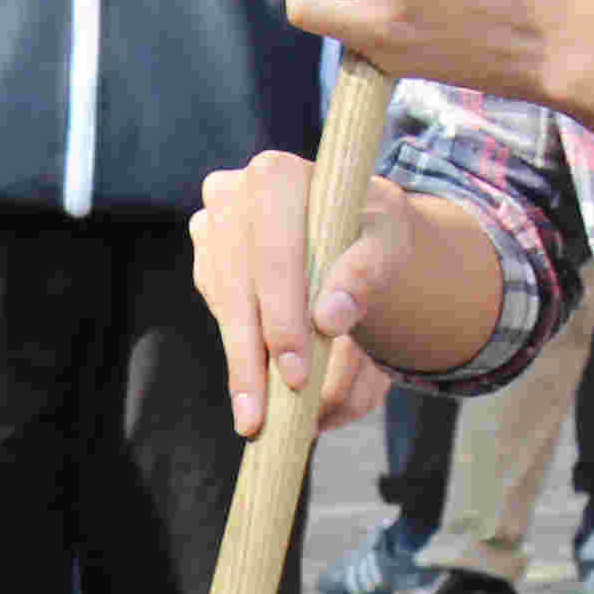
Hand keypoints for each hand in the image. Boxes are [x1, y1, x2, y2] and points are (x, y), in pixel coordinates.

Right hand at [190, 149, 404, 437]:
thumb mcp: (387, 245)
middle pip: (238, 285)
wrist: (355, 232)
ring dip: (240, 364)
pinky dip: (239, 350)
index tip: (295, 375)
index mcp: (276, 175)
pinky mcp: (206, 257)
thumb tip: (331, 318)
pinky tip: (254, 385)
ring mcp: (212, 225)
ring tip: (257, 419)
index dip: (281, 316)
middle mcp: (232, 193)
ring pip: (223, 304)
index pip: (273, 252)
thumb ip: (366, 274)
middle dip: (251, 357)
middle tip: (262, 418)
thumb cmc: (374, 234)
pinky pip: (219, 311)